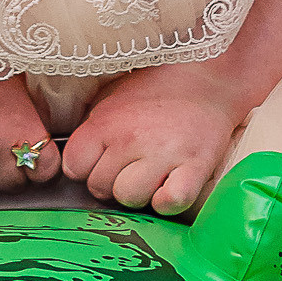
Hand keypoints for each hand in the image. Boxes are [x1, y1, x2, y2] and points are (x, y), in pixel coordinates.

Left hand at [60, 71, 246, 215]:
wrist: (207, 77)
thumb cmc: (155, 90)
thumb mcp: (111, 100)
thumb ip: (91, 131)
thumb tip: (75, 163)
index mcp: (106, 121)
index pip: (74, 167)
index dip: (86, 168)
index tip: (102, 160)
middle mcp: (130, 138)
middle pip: (100, 188)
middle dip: (112, 181)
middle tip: (131, 164)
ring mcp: (163, 154)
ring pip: (130, 198)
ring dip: (139, 192)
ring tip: (152, 173)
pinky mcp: (195, 167)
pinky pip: (170, 202)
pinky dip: (167, 202)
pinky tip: (169, 185)